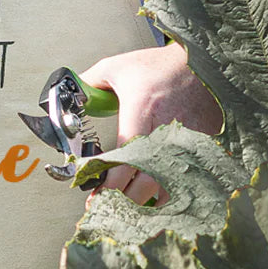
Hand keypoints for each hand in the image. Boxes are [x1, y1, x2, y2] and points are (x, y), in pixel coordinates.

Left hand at [79, 42, 221, 204]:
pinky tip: (153, 197)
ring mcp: (187, 141)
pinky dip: (168, 194)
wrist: (200, 63)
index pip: (126, 157)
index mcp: (142, 110)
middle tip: (107, 205)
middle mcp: (166, 129)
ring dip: (146, 201)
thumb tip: (65, 99)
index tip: (96, 192)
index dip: (110, 182)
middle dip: (124, 199)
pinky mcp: (201, 149)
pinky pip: (185, 182)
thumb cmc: (159, 67)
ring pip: (168, 188)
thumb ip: (87, 84)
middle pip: (146, 181)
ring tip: (127, 205)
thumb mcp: (117, 68)